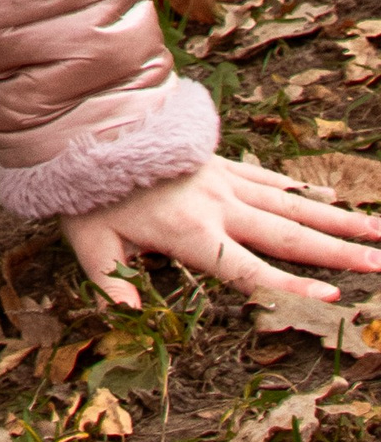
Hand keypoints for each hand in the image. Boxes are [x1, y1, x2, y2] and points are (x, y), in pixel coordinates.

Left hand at [63, 150, 380, 308]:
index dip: (290, 287)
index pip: (249, 269)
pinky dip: (301, 193)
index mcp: (191, 232)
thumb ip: (112, 284)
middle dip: (339, 253)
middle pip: (288, 235)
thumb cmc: (89, 191)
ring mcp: (224, 181)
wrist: (91, 123)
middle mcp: (218, 205)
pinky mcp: (221, 164)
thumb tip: (129, 318)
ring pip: (291, 204)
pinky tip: (329, 202)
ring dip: (336, 220)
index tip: (332, 297)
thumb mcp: (90, 243)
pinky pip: (269, 180)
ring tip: (377, 232)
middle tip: (380, 264)